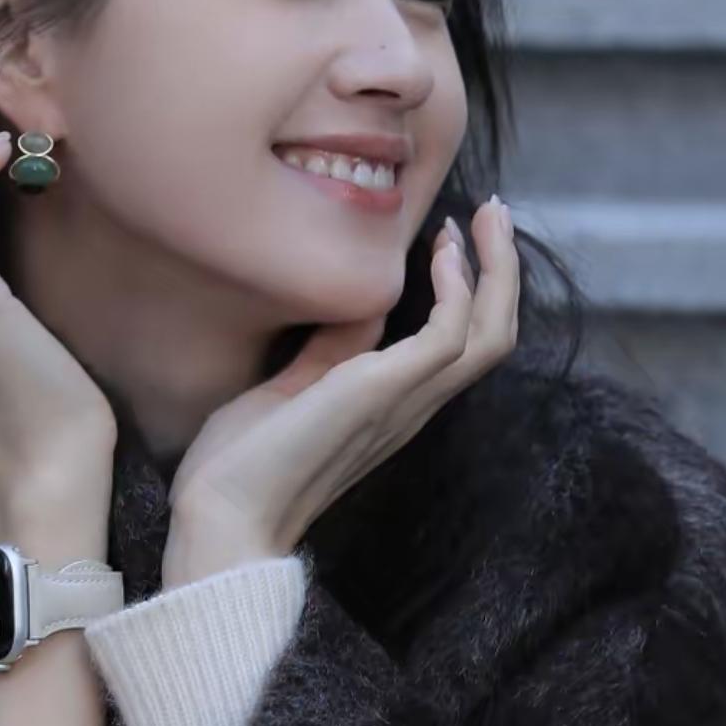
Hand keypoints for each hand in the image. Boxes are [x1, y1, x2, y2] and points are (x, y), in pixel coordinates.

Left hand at [164, 202, 518, 554]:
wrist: (225, 514)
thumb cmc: (243, 464)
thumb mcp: (292, 388)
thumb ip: (332, 351)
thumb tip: (362, 308)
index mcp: (395, 406)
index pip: (463, 344)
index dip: (473, 287)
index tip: (452, 236)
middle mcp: (413, 405)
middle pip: (494, 334)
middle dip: (501, 268)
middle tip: (492, 211)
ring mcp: (404, 400)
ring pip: (489, 334)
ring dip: (495, 268)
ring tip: (483, 216)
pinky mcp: (383, 391)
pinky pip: (449, 335)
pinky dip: (457, 290)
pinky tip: (440, 254)